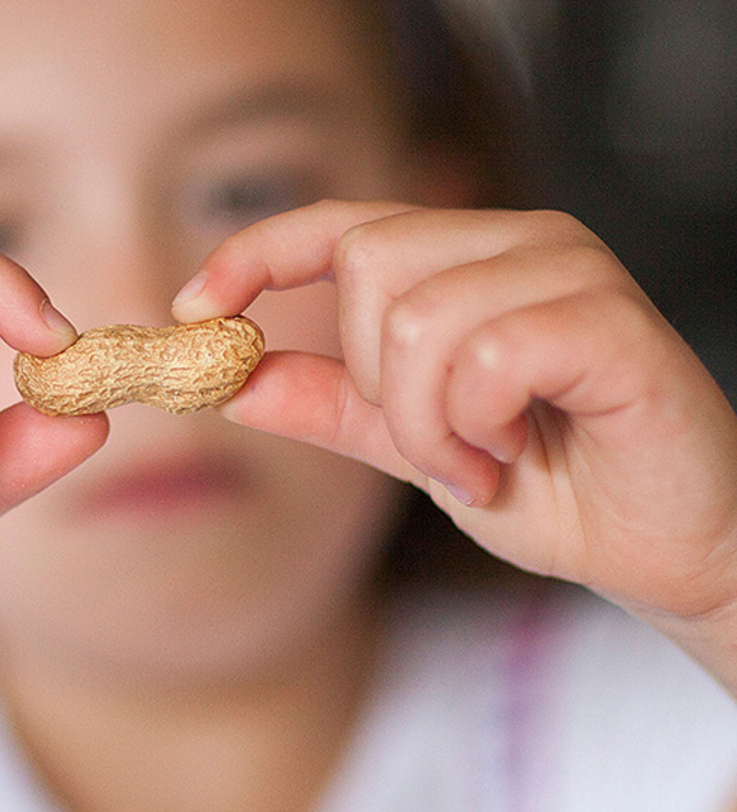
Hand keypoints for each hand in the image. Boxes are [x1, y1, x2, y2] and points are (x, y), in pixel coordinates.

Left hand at [173, 202, 736, 626]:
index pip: (338, 223)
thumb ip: (328, 406)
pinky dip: (479, 424)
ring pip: (418, 316)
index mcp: (464, 260)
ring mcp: (568, 269)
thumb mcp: (409, 446)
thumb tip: (231, 381)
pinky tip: (517, 451)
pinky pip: (486, 353)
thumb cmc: (549, 485)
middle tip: (437, 449)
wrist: (659, 547)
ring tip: (482, 460)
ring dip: (428, 421)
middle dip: (377, 385)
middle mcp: (516, 242)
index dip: (255, 254)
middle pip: (369, 265)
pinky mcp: (608, 319)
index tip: (191, 306)